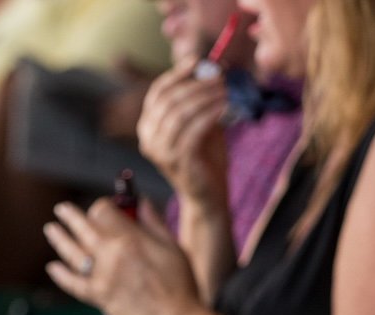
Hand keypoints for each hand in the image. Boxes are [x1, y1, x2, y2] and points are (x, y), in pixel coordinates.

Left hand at [45, 199, 200, 314]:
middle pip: (83, 227)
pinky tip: (53, 266)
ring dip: (59, 238)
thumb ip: (152, 221)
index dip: (102, 205)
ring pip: (73, 252)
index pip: (103, 210)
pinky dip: (61, 275)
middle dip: (71, 215)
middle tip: (61, 209)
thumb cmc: (179, 281)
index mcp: (131, 238)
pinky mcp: (98, 297)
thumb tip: (139, 200)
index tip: (105, 207)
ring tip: (51, 228)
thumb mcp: (172, 244)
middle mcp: (112, 255)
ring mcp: (102, 277)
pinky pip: (73, 284)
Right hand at [135, 60, 229, 206]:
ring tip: (226, 90)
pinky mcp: (176, 161)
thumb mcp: (200, 121)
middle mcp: (148, 138)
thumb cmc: (205, 155)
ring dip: (206, 97)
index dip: (178, 73)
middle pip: (169, 100)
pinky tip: (225, 107)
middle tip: (221, 76)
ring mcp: (160, 151)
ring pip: (180, 113)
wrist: (207, 192)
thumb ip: (199, 98)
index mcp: (148, 126)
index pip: (158, 92)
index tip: (200, 61)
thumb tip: (210, 66)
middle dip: (197, 84)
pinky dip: (210, 114)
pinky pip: (193, 130)